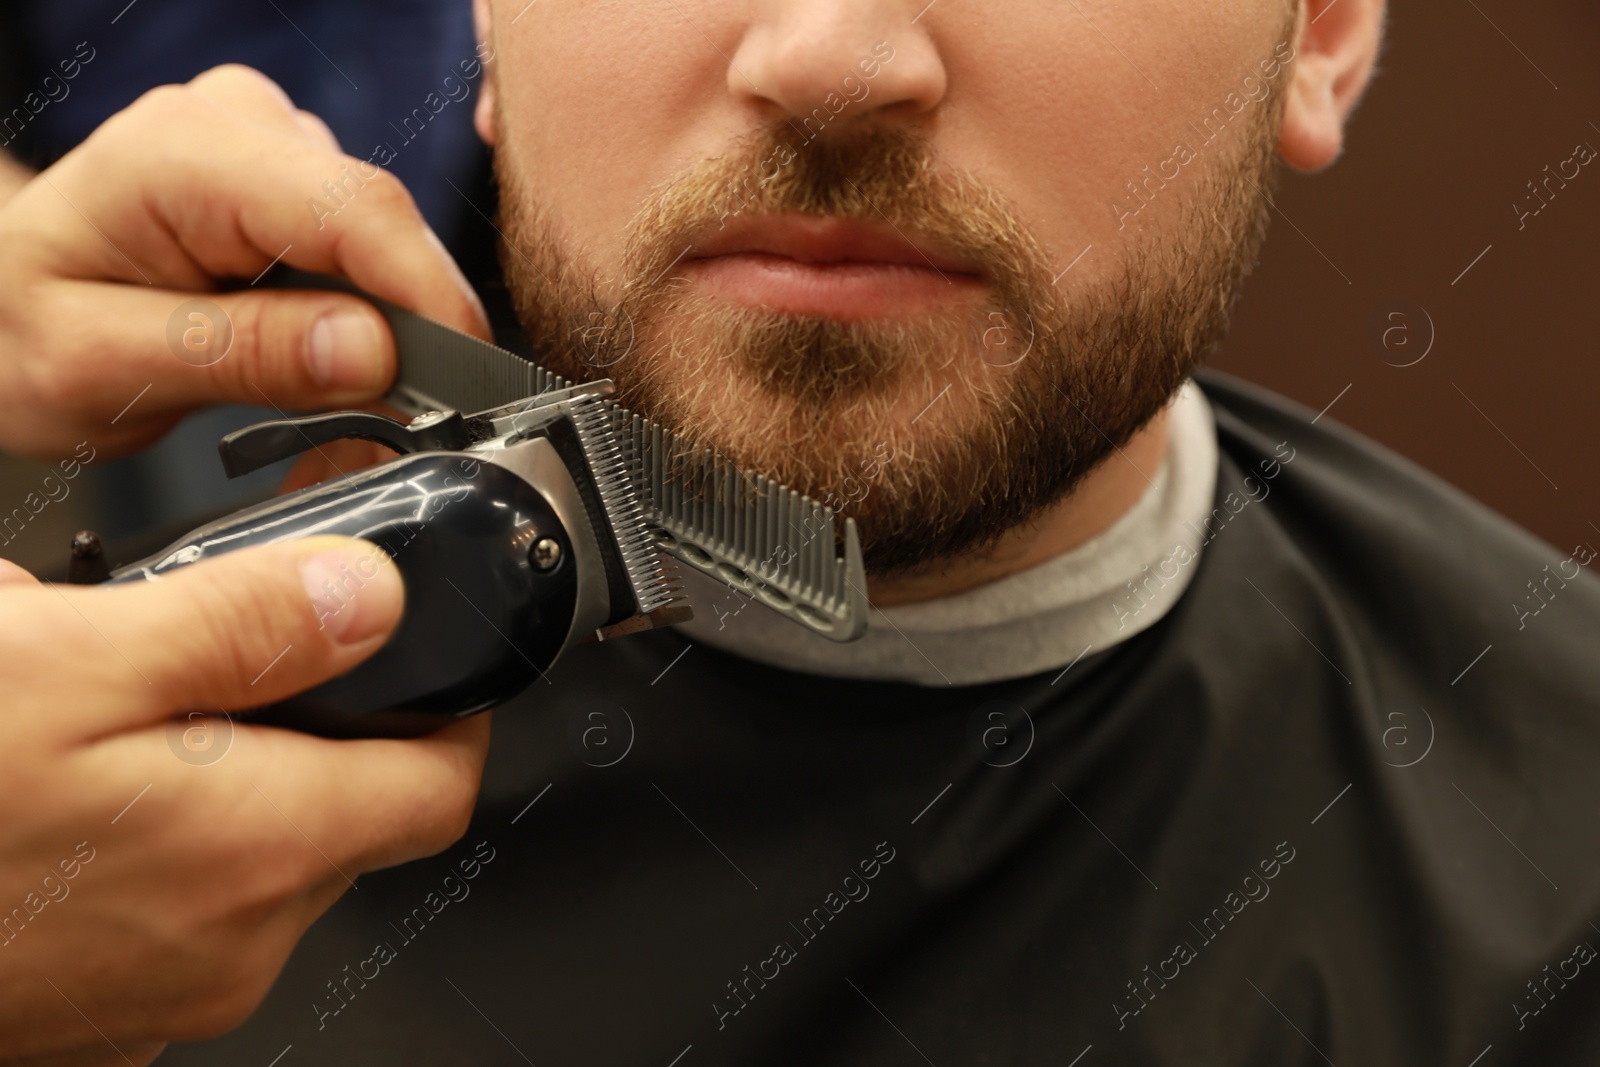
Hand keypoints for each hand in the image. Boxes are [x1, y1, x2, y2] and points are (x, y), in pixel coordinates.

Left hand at [0, 63, 490, 461]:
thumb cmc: (16, 329)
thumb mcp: (101, 364)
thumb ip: (236, 353)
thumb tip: (373, 354)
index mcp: (182, 151)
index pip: (353, 209)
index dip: (429, 296)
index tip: (470, 386)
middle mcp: (241, 126)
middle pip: (383, 230)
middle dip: (412, 341)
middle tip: (399, 442)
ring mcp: (275, 149)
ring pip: (386, 251)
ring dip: (391, 344)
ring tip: (350, 427)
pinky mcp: (296, 186)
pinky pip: (368, 259)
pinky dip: (368, 330)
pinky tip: (334, 379)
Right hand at [0, 537, 489, 1064]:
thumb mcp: (71, 658)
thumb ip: (246, 627)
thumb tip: (366, 598)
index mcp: (256, 850)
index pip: (438, 786)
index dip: (444, 707)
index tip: (422, 651)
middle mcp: (230, 942)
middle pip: (350, 818)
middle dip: (325, 729)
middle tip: (253, 651)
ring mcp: (160, 987)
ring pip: (259, 859)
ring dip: (229, 778)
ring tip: (138, 706)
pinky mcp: (94, 1003)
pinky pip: (178, 905)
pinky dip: (163, 838)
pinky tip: (80, 788)